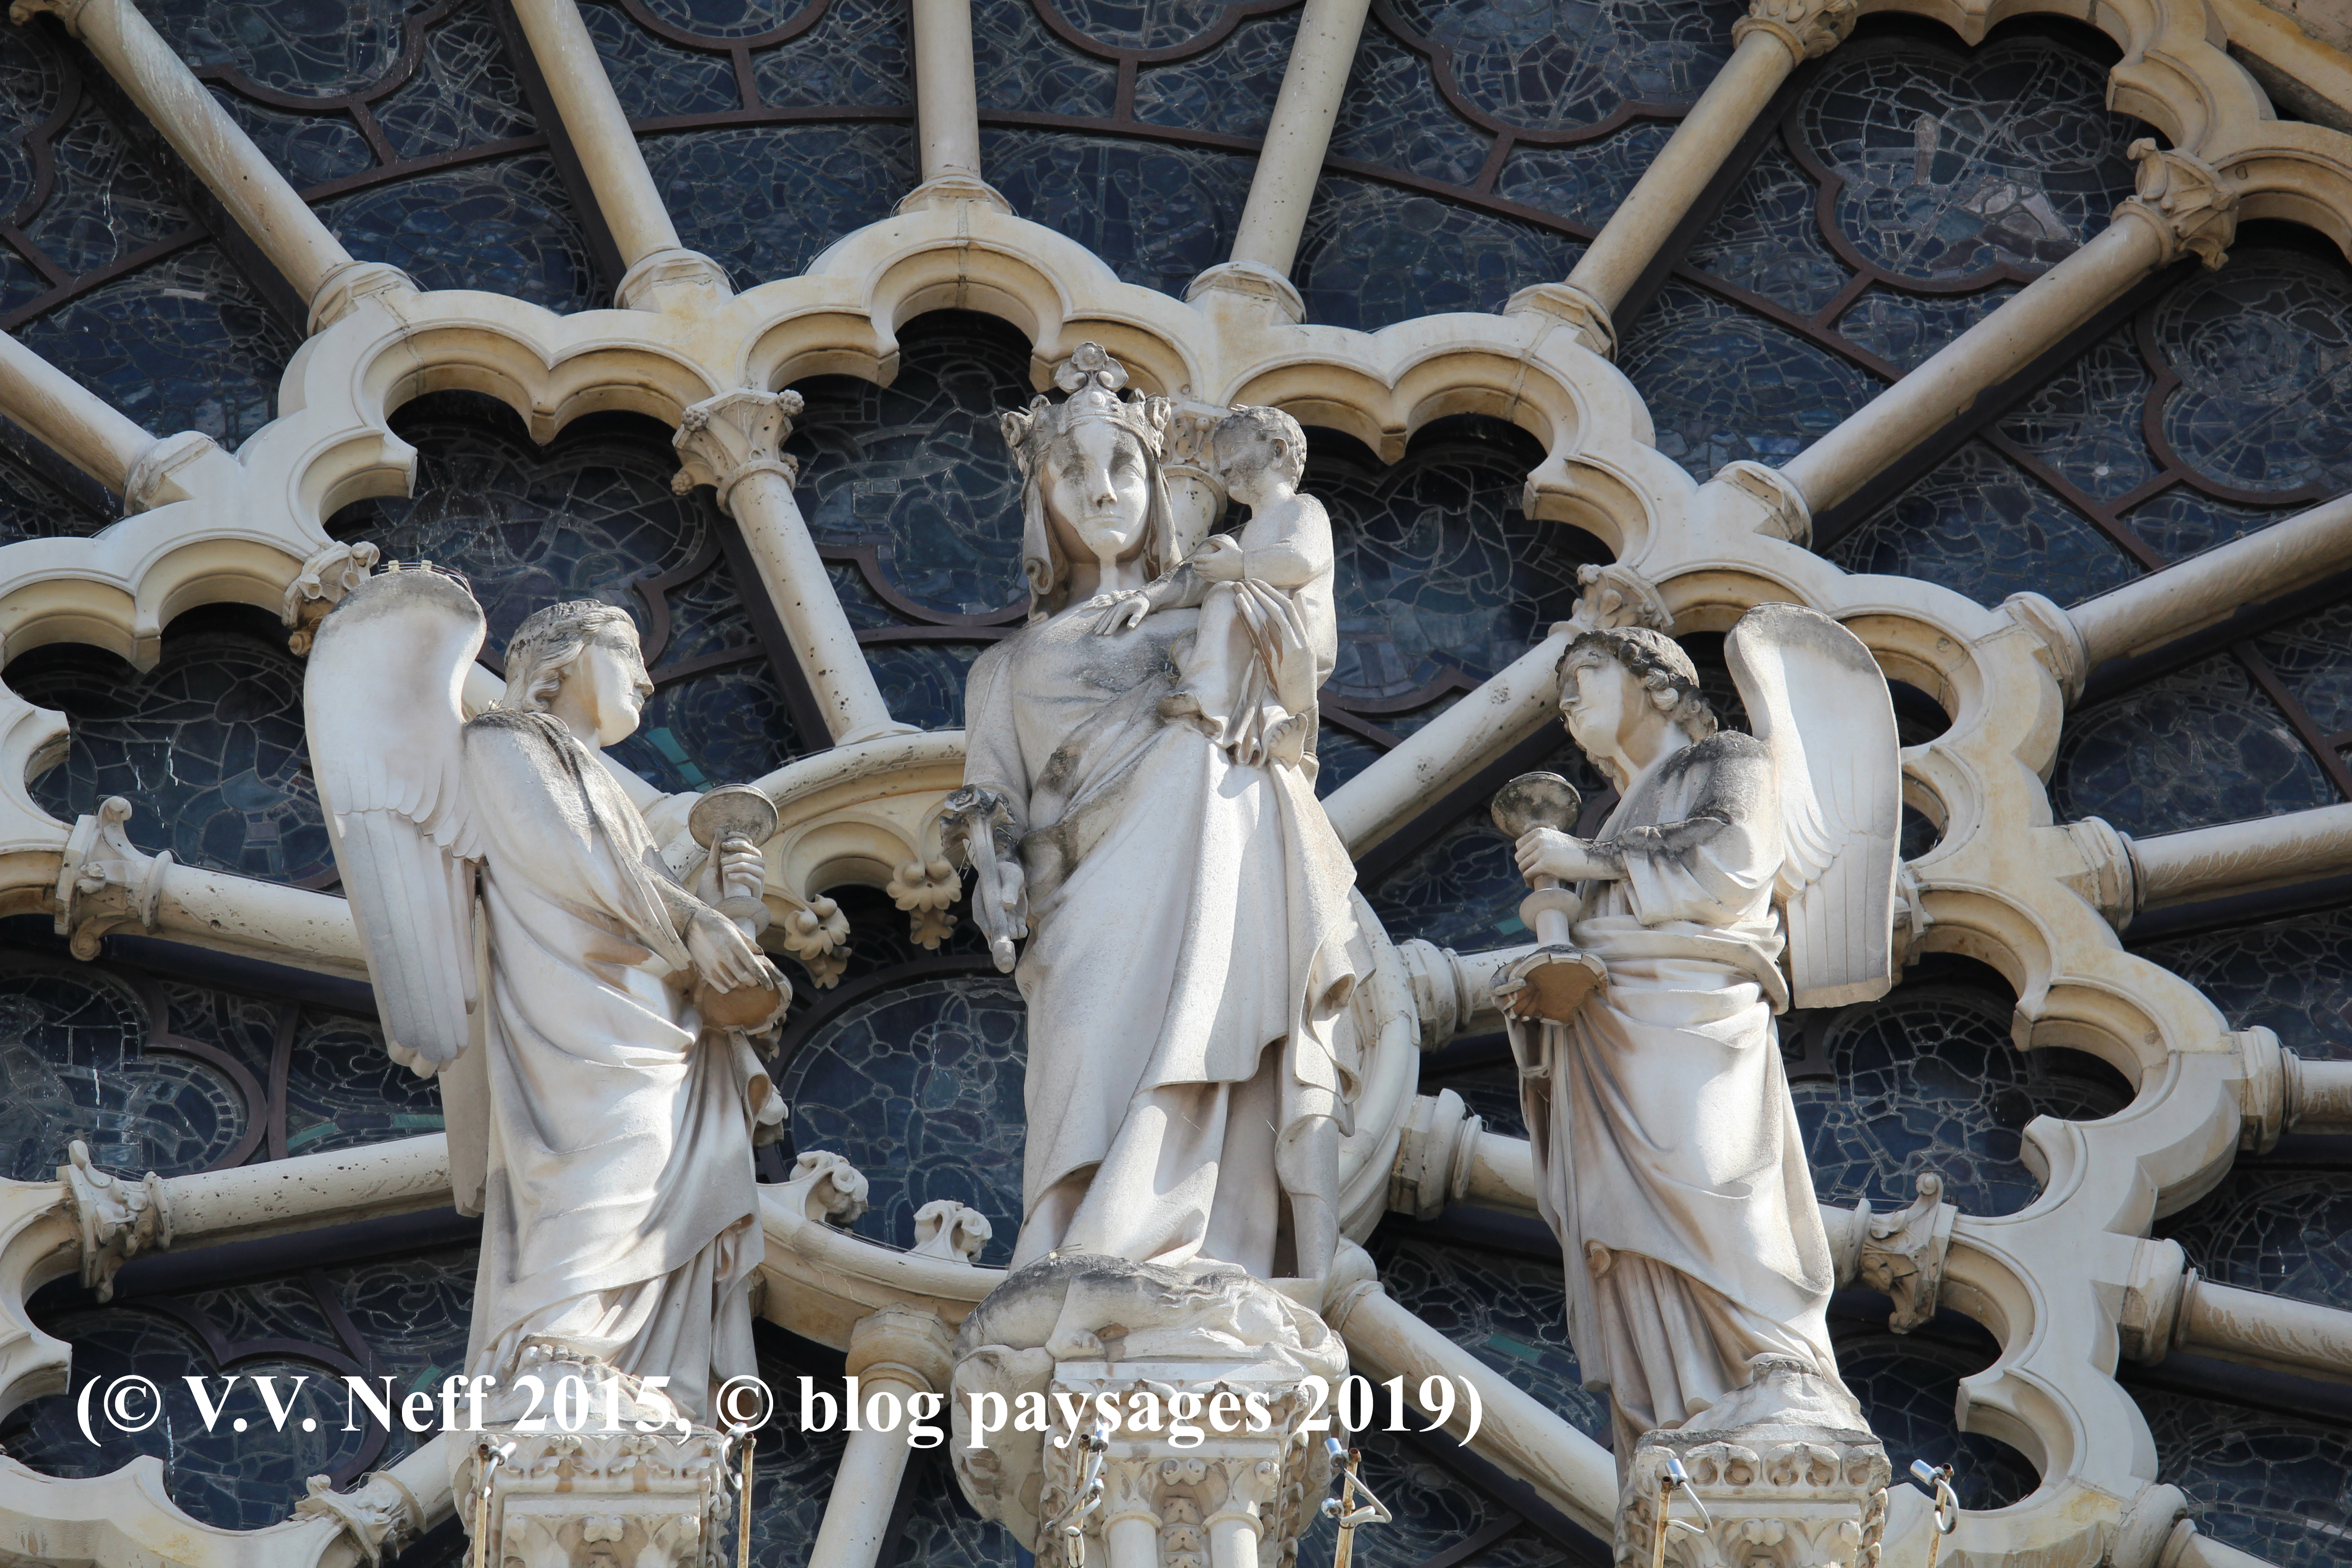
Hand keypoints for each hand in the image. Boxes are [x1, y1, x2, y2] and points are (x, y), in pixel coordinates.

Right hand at [687, 908, 773, 992]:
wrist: (691, 923)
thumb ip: (749, 943)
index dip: (763, 978)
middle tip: (755, 981)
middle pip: (744, 978)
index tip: (769, 986)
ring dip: (741, 985)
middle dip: (753, 983)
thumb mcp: (735, 929)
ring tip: (743, 980)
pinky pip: (720, 987)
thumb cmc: (716, 924)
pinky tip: (731, 981)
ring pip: (733, 984)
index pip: (752, 965)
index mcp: (734, 943)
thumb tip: (761, 955)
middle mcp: (723, 955)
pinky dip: (729, 987)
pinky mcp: (704, 970)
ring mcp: (712, 964)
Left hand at [715, 832, 764, 902]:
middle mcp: (753, 874)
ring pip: (759, 866)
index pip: (751, 846)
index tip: (728, 836)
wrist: (709, 912)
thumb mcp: (712, 867)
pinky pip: (756, 880)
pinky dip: (743, 875)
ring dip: (742, 863)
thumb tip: (720, 829)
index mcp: (744, 866)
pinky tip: (729, 877)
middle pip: (757, 854)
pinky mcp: (755, 896)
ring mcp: (756, 885)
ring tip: (725, 868)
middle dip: (741, 850)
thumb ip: (717, 850)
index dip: (742, 839)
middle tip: (723, 852)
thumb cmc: (711, 892)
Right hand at [968, 849, 1029, 973]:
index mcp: (981, 900)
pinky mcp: (1012, 921)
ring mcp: (1001, 918)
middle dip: (999, 936)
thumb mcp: (1010, 876)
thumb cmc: (1008, 872)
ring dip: (1011, 934)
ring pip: (1005, 932)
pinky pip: (1016, 931)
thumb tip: (1007, 905)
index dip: (986, 925)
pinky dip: (1020, 932)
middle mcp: (989, 913)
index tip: (991, 932)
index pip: (981, 916)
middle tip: (1006, 941)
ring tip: (1017, 930)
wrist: (1015, 875)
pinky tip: (1022, 929)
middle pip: (991, 929)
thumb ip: (1009, 889)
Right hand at [1087, 590, 1150, 634]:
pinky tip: (1098, 625)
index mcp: (1123, 608)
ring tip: (1095, 632)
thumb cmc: (1142, 605)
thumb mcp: (1141, 612)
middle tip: (1097, 634)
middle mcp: (1117, 606)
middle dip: (1102, 627)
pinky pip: (1106, 614)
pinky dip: (1101, 620)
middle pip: (1108, 618)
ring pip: (1105, 616)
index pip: (1116, 620)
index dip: (1110, 628)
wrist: (1141, 597)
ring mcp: (1114, 606)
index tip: (1106, 635)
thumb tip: (1130, 628)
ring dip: (1100, 624)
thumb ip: (1135, 619)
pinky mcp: (1114, 607)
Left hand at [1191, 535, 1244, 582]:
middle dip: (1194, 564)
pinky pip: (1206, 578)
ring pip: (1200, 574)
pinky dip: (1202, 576)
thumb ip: (1215, 541)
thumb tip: (1208, 539)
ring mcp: (1213, 575)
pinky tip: (1203, 574)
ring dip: (1197, 571)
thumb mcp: (1225, 544)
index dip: (1195, 558)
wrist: (1243, 567)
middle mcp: (1210, 568)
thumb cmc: (1235, 554)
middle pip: (1197, 567)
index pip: (1198, 559)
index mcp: (1211, 559)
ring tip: (1196, 569)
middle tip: (1194, 563)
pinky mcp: (1216, 580)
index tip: (1195, 557)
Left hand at [1515, 827, 1613, 883]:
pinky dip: (1529, 882)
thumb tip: (1529, 852)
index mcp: (1541, 832)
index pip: (1519, 845)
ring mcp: (1541, 850)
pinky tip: (1534, 886)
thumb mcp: (1558, 840)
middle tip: (1533, 875)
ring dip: (1527, 875)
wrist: (1592, 859)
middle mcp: (1539, 839)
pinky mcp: (1545, 863)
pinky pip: (1528, 874)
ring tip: (1535, 881)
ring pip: (1522, 867)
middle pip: (1519, 857)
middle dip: (1525, 867)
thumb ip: (1544, 842)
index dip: (1524, 856)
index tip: (1530, 864)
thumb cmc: (1577, 853)